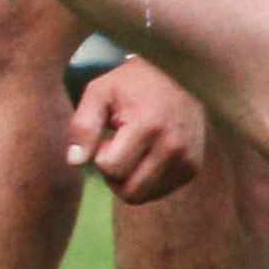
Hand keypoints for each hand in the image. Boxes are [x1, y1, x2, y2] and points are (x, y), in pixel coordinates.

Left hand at [65, 57, 206, 205]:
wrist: (179, 73)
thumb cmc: (132, 82)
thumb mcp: (99, 93)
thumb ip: (82, 126)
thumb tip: (74, 161)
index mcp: (148, 126)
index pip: (111, 168)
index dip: (99, 155)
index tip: (106, 135)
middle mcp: (173, 147)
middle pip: (130, 192)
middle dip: (113, 175)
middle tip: (115, 147)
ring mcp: (187, 160)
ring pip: (145, 196)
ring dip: (130, 178)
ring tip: (132, 148)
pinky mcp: (194, 167)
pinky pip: (160, 191)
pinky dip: (147, 179)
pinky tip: (147, 153)